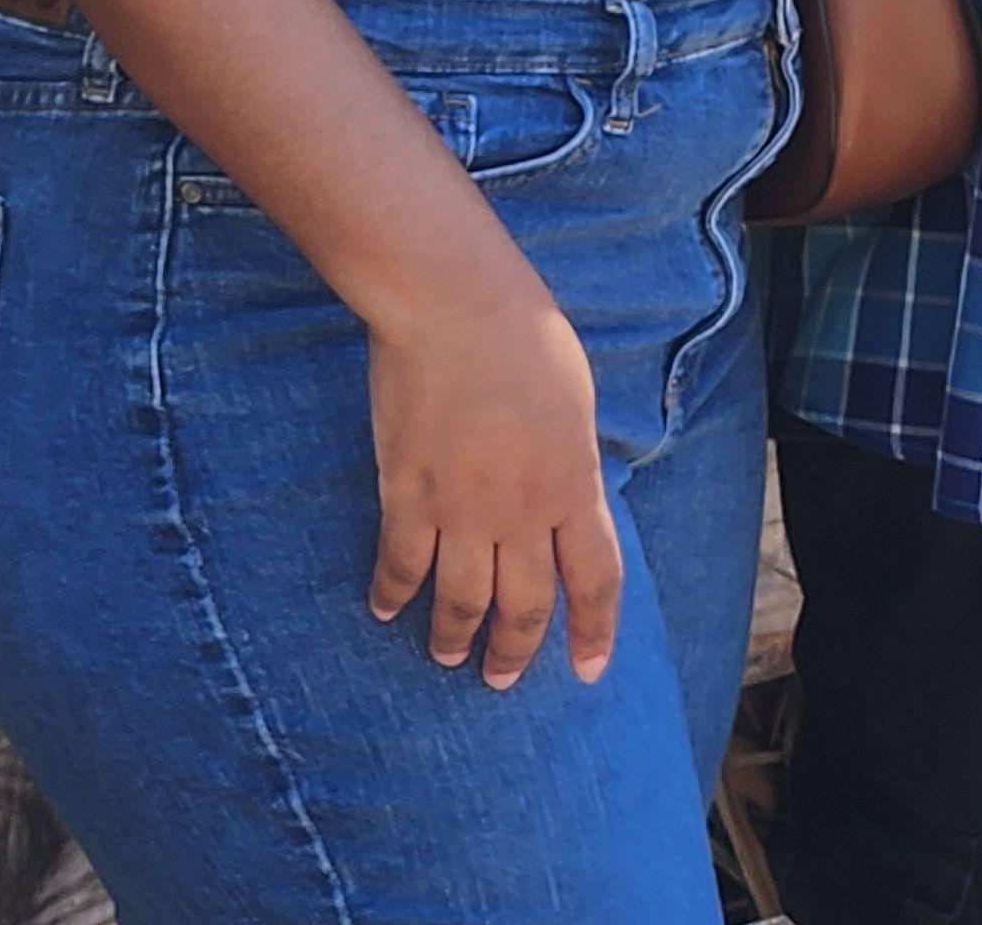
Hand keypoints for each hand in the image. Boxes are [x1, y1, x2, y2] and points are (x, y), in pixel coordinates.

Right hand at [365, 274, 625, 690]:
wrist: (456, 303)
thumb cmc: (524, 334)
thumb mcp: (574, 401)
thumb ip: (571, 461)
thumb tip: (568, 498)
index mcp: (574, 483)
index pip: (595, 580)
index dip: (593, 632)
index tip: (586, 671)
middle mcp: (523, 511)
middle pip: (525, 606)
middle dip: (514, 651)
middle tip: (500, 678)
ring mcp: (463, 508)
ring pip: (462, 602)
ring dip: (454, 638)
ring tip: (448, 655)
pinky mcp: (408, 494)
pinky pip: (401, 566)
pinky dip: (393, 595)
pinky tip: (386, 610)